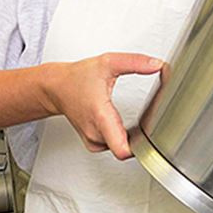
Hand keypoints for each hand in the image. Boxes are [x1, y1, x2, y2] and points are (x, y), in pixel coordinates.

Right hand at [40, 53, 163, 159]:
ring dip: (131, 138)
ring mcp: (93, 140)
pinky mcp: (93, 143)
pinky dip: (121, 139)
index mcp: (101, 116)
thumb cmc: (77, 77)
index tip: (150, 135)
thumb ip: (135, 62)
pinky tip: (122, 125)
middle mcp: (96, 133)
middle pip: (127, 150)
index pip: (122, 150)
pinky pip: (113, 147)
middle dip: (141, 138)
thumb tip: (156, 64)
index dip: (140, 147)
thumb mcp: (108, 62)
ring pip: (121, 149)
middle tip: (149, 121)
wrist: (55, 87)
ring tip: (136, 122)